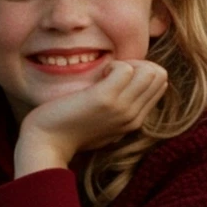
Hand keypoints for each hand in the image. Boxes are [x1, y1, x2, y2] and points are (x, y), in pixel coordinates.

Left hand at [13, 60, 167, 177]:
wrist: (47, 143)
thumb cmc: (69, 128)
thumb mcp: (102, 121)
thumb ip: (119, 107)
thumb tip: (129, 80)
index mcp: (135, 121)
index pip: (160, 84)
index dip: (141, 72)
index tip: (116, 76)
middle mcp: (133, 117)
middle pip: (160, 75)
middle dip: (138, 64)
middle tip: (111, 72)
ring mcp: (122, 108)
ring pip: (150, 71)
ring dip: (127, 64)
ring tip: (105, 74)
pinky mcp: (106, 99)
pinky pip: (127, 69)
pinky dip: (113, 64)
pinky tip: (98, 74)